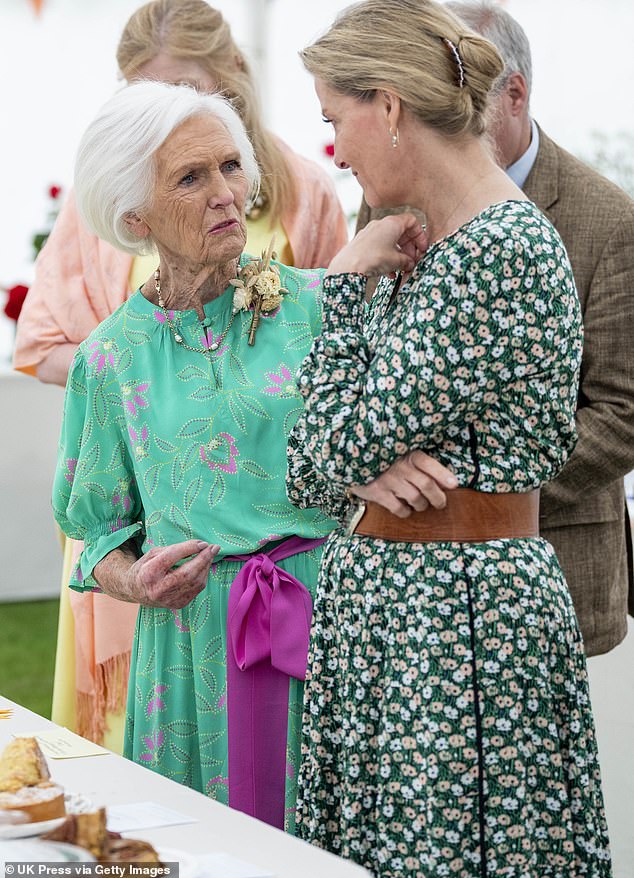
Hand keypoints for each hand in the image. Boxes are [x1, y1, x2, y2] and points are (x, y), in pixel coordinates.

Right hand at [95, 539, 219, 608]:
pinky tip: (203, 567)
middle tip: (214, 547)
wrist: (136, 591)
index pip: (172, 557)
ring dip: (206, 566)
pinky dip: (202, 576)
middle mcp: (158, 589)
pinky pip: (197, 589)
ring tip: (210, 554)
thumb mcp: (153, 554)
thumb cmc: (146, 568)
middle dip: (204, 559)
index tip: (202, 542)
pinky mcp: (178, 604)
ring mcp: (169, 600)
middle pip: (188, 573)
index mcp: (148, 573)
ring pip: (195, 582)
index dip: (189, 548)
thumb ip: (174, 549)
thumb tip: (200, 546)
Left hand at [327, 213, 427, 278]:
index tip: (422, 249)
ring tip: (402, 269)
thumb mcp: (396, 261)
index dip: (420, 235)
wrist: (347, 266)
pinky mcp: (362, 243)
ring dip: (399, 255)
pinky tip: (389, 273)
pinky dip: (388, 258)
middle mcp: (381, 224)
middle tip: (413, 261)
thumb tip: (410, 263)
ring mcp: (370, 233)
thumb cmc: (374, 259)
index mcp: (392, 222)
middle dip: (410, 248)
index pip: (412, 221)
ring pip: (391, 241)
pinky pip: (380, 248)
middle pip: (402, 232)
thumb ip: (407, 261)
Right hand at [351, 451, 457, 517]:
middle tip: (440, 503)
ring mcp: (388, 480)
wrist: (355, 462)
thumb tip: (447, 482)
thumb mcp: (404, 456)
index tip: (454, 485)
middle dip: (438, 498)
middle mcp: (400, 467)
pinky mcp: (377, 493)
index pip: (429, 463)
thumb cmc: (388, 461)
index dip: (443, 475)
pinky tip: (405, 509)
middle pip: (427, 485)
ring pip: (415, 499)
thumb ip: (423, 466)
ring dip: (422, 505)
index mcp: (409, 455)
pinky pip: (398, 509)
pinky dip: (405, 512)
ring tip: (420, 504)